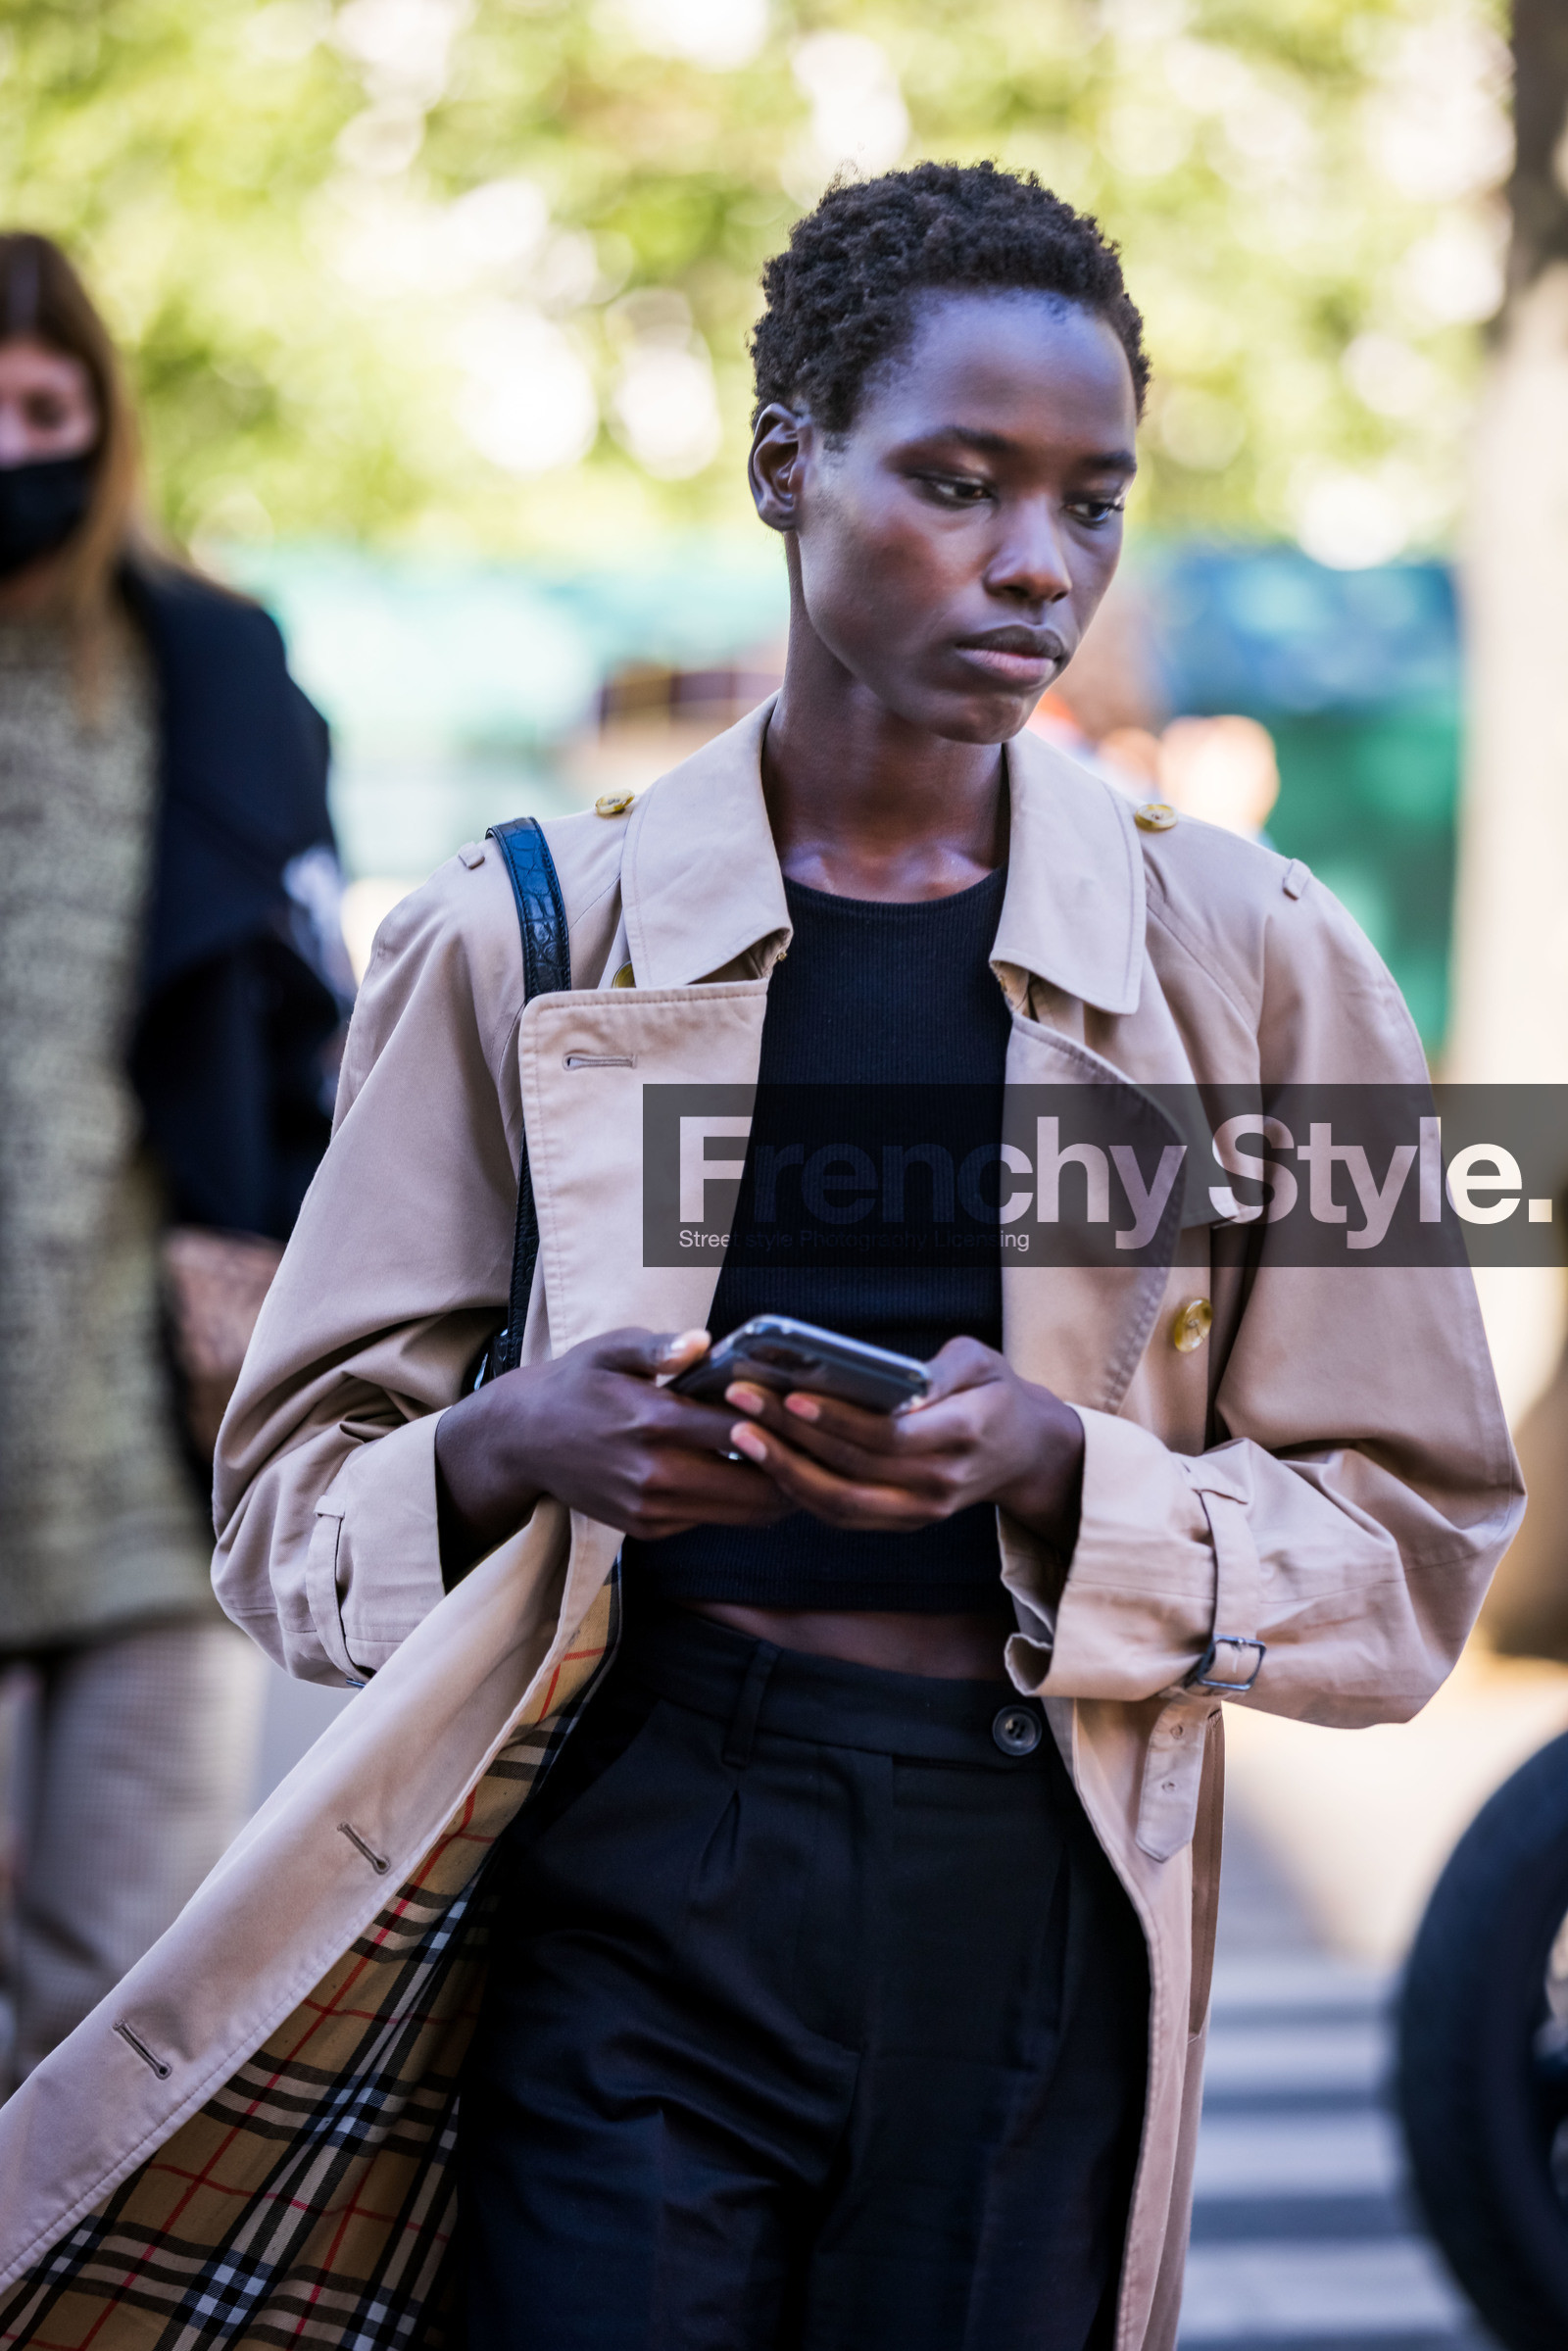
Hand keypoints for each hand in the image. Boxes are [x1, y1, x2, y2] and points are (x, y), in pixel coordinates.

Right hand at [434, 1328, 788, 1577]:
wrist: (524, 1440)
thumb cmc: (577, 1384)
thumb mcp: (611, 1349)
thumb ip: (660, 1346)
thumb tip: (703, 1341)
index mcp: (652, 1423)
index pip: (740, 1431)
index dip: (781, 1422)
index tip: (810, 1409)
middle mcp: (655, 1475)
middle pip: (754, 1486)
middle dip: (794, 1467)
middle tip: (822, 1446)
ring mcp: (651, 1509)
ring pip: (740, 1513)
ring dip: (774, 1491)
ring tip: (801, 1462)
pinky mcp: (648, 1529)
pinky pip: (711, 1520)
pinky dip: (737, 1503)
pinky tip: (753, 1476)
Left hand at [721, 1336, 1083, 1558]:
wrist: (1023, 1452)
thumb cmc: (993, 1394)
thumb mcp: (981, 1362)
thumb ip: (942, 1368)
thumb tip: (893, 1376)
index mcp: (962, 1435)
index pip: (888, 1437)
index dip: (836, 1421)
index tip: (790, 1395)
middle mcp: (939, 1484)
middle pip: (852, 1471)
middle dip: (791, 1437)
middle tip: (744, 1404)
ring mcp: (921, 1511)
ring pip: (840, 1505)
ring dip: (785, 1472)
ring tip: (744, 1435)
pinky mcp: (903, 1523)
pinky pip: (843, 1516)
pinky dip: (801, 1492)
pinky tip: (769, 1460)